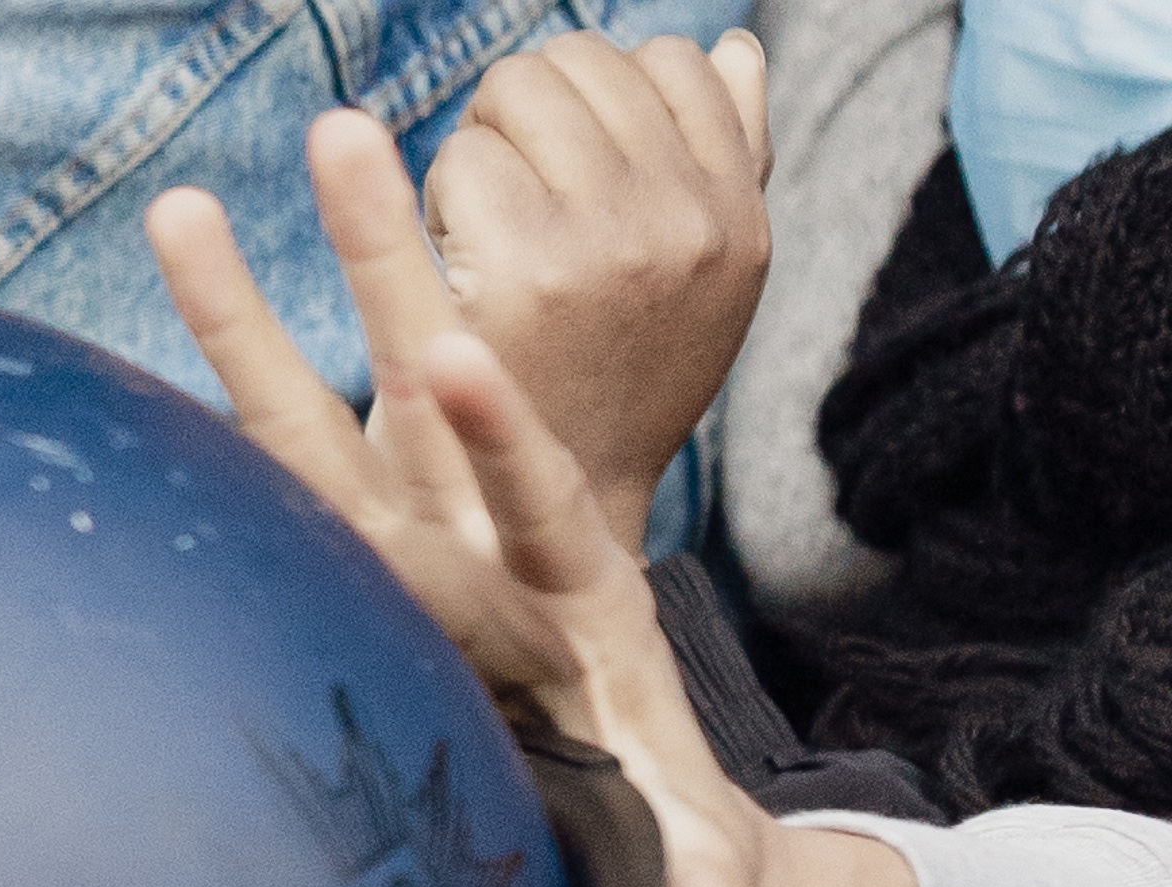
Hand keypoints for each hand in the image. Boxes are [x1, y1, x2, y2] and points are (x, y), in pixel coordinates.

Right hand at [146, 116, 910, 886]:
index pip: (537, 491)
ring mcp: (412, 540)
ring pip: (332, 411)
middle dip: (382, 267)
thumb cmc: (652, 817)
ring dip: (261, 312)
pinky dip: (213, 411)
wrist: (625, 784)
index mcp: (563, 590)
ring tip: (180, 198)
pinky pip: (284, 480)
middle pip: (428, 387)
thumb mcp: (685, 851)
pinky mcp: (362, 563)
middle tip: (340, 137)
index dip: (500, 428)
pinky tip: (136, 348)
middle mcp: (479, 537)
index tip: (459, 349)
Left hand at [422, 29, 770, 554]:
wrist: (546, 550)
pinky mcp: (526, 274)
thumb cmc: (599, 405)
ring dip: (477, 153)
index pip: (674, 62)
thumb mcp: (698, 298)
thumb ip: (727, 169)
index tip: (569, 181)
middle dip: (526, 117)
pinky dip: (433, 204)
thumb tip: (735, 51)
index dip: (600, 105)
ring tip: (480, 248)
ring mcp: (610, 246)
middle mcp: (687, 226)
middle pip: (581, 62)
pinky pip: (463, 160)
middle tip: (505, 214)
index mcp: (739, 221)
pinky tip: (450, 280)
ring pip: (516, 95)